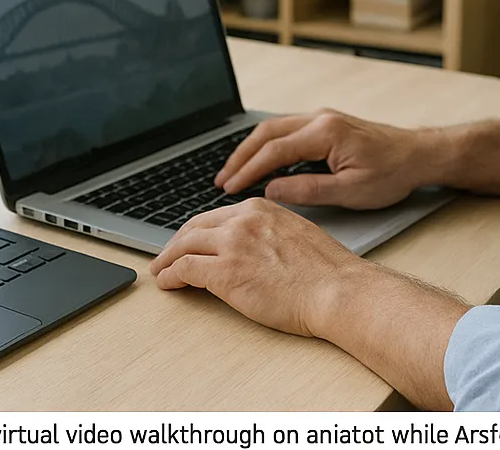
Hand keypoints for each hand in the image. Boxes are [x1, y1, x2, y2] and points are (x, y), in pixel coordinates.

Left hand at [150, 199, 369, 337]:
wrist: (339, 290)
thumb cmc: (328, 273)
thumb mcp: (296, 234)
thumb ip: (270, 233)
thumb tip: (255, 247)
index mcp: (260, 209)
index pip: (216, 215)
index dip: (197, 231)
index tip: (190, 241)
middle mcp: (242, 220)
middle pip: (194, 227)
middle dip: (176, 242)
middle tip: (167, 255)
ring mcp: (232, 245)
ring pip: (184, 245)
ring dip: (167, 259)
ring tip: (160, 271)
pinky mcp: (225, 272)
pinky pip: (185, 269)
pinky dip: (170, 276)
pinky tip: (168, 284)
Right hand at [215, 109, 435, 209]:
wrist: (418, 155)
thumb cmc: (392, 174)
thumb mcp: (351, 191)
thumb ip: (308, 190)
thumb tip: (271, 191)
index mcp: (325, 133)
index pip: (275, 150)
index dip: (249, 170)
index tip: (230, 188)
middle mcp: (319, 119)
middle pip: (266, 132)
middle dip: (240, 157)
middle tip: (221, 180)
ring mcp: (321, 118)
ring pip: (273, 128)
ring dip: (250, 149)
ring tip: (233, 173)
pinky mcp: (324, 124)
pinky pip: (286, 130)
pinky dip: (266, 146)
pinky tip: (260, 163)